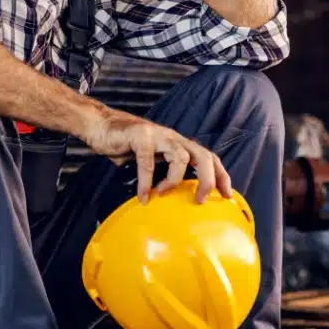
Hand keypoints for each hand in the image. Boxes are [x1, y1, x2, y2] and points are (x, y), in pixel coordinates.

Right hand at [80, 108, 231, 204]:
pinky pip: (147, 162)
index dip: (221, 175)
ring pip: (181, 156)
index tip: (227, 196)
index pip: (210, 157)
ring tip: (163, 194)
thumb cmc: (127, 145)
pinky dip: (146, 182)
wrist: (100, 126)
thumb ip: (162, 173)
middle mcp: (174, 138)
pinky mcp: (141, 136)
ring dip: (175, 180)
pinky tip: (143, 196)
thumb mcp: (151, 160)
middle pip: (204, 155)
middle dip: (208, 179)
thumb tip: (171, 202)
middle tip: (201, 200)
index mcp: (180, 144)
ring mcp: (158, 135)